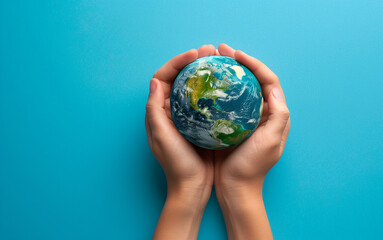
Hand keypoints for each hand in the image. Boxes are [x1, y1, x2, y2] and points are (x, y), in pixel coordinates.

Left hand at [145, 45, 218, 239]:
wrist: (192, 186)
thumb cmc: (176, 163)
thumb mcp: (161, 136)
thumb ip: (154, 109)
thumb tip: (156, 81)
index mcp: (159, 111)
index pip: (164, 78)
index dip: (177, 62)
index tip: (194, 55)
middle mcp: (171, 110)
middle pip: (180, 79)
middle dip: (193, 62)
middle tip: (209, 51)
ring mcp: (188, 116)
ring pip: (195, 88)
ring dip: (205, 73)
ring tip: (219, 61)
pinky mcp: (202, 123)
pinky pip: (207, 101)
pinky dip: (215, 90)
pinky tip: (227, 84)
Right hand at [214, 44, 290, 239]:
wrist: (235, 188)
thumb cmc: (253, 166)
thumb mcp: (271, 141)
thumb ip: (278, 114)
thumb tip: (273, 88)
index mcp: (274, 114)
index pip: (268, 81)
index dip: (255, 64)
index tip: (237, 55)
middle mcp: (261, 113)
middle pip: (252, 80)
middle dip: (239, 63)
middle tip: (221, 50)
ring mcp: (244, 118)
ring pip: (237, 88)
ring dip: (227, 73)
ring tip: (212, 60)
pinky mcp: (229, 124)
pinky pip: (224, 101)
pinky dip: (217, 89)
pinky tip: (205, 83)